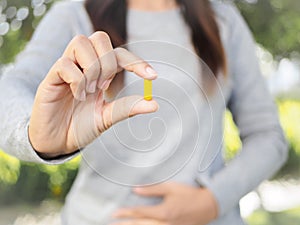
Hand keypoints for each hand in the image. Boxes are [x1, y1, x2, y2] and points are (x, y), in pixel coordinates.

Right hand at [29, 31, 157, 156]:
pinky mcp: (51, 78)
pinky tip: (77, 96)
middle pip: (99, 37)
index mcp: (100, 74)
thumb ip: (127, 108)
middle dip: (108, 61)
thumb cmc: (80, 127)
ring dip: (92, 67)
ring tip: (90, 91)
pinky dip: (76, 79)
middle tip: (104, 86)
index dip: (136, 62)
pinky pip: (64, 64)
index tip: (153, 76)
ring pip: (80, 42)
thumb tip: (154, 104)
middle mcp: (83, 66)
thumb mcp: (107, 118)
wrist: (56, 142)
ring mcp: (67, 69)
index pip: (119, 55)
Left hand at [112, 182, 217, 224]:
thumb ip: (152, 190)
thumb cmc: (189, 194)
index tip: (114, 213)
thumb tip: (135, 190)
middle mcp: (165, 224)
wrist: (208, 205)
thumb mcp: (171, 188)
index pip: (140, 213)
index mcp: (164, 212)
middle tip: (112, 223)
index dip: (126, 213)